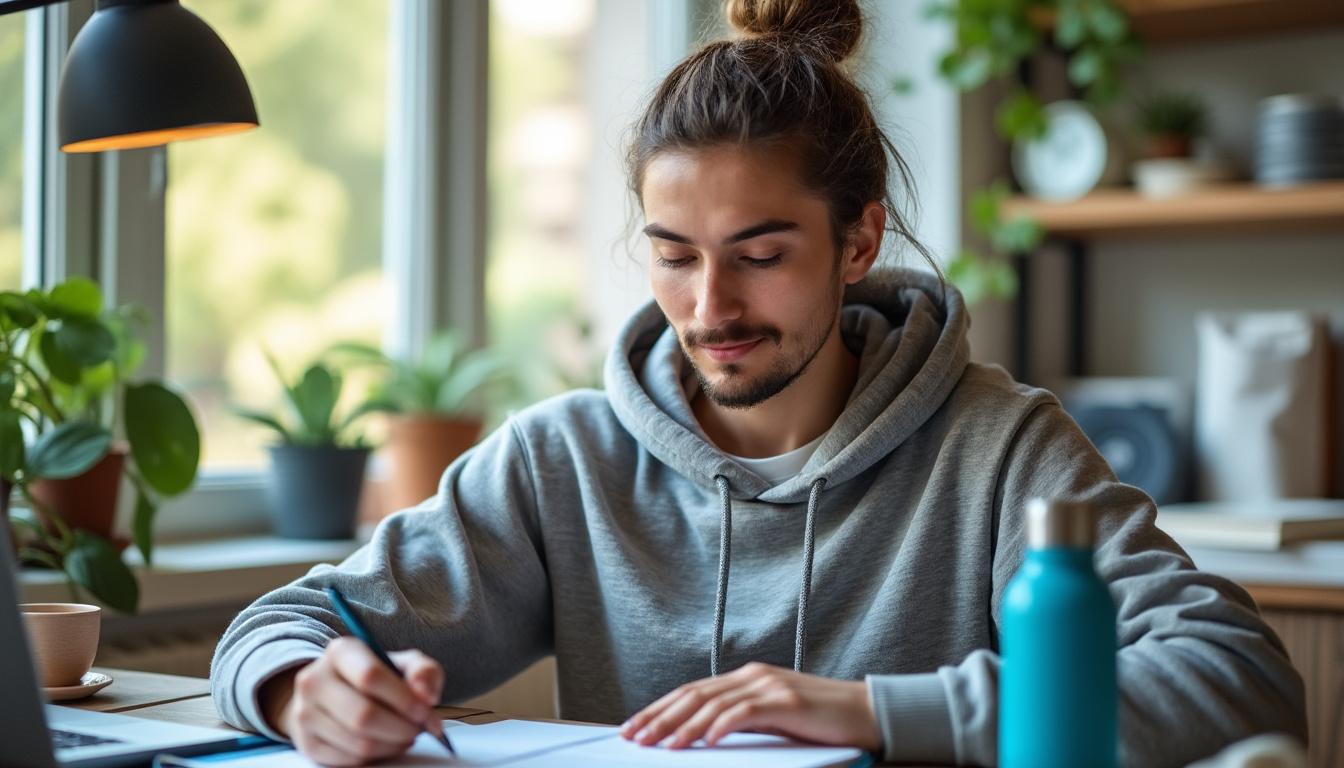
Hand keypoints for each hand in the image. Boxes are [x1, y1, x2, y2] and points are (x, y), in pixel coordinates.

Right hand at [258, 637, 444, 765]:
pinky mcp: (306, 742)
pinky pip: (348, 760)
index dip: (404, 699)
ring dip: (392, 745)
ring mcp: (305, 712)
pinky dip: (375, 757)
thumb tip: (425, 696)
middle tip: (419, 730)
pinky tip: (386, 744)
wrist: (335, 692)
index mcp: (340, 651)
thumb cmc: (377, 677)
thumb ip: (423, 672)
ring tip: (405, 736)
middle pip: (363, 715)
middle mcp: (314, 679)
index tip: (425, 712)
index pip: (370, 676)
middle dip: (401, 728)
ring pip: (358, 743)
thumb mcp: (404, 663)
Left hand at [618, 662, 881, 752]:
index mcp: (744, 679)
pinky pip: (746, 712)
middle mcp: (752, 677)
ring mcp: (769, 686)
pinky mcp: (787, 701)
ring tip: (663, 745)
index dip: (659, 708)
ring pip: (714, 703)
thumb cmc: (818, 720)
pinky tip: (707, 740)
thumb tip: (699, 738)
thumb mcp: (770, 718)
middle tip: (635, 738)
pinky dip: (723, 725)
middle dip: (660, 717)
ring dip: (684, 726)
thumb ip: (739, 720)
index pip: (691, 691)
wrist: (865, 712)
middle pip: (694, 694)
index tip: (634, 728)